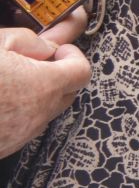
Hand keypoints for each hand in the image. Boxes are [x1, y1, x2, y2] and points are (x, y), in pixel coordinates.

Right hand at [0, 26, 89, 157]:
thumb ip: (27, 41)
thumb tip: (43, 46)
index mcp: (43, 85)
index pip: (82, 70)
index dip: (73, 56)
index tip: (58, 49)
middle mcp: (39, 113)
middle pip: (67, 92)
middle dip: (58, 74)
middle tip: (36, 62)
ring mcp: (22, 133)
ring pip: (45, 110)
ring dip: (36, 94)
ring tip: (9, 81)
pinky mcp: (6, 145)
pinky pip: (24, 125)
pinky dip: (18, 112)